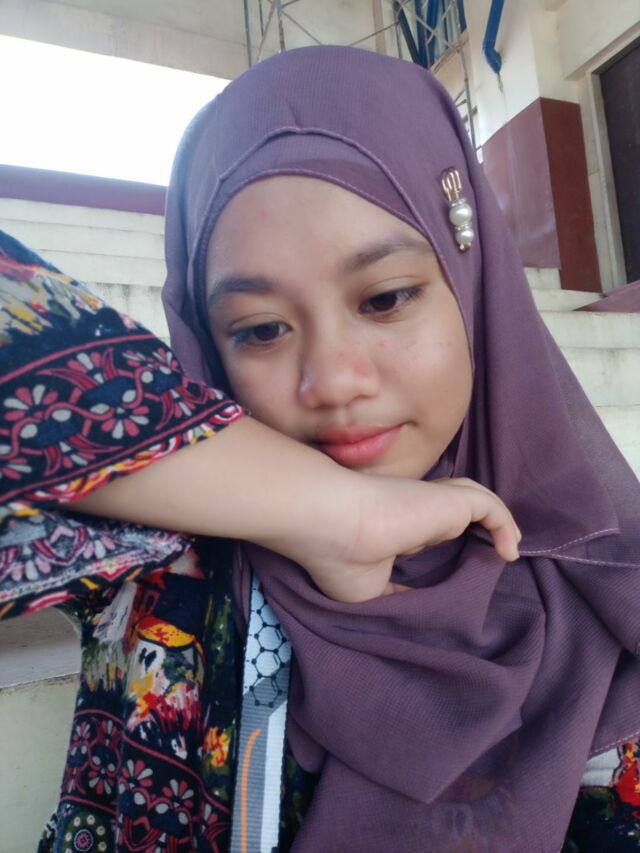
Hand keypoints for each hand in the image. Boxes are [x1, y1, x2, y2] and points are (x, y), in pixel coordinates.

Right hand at [276, 474, 520, 603]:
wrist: (333, 525)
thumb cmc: (339, 558)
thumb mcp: (367, 591)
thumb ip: (396, 596)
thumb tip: (416, 609)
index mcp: (391, 524)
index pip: (423, 527)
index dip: (436, 539)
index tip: (449, 568)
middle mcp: (413, 508)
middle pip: (450, 510)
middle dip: (469, 526)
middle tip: (486, 555)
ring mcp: (431, 501)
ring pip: (472, 500)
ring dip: (492, 522)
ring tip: (506, 548)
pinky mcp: (449, 501)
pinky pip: (489, 508)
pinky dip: (504, 524)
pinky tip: (510, 553)